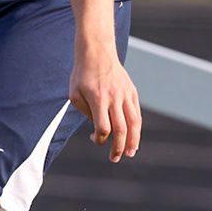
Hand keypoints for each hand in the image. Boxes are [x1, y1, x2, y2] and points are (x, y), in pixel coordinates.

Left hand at [70, 46, 140, 162]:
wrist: (97, 52)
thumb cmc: (82, 75)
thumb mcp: (74, 94)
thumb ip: (86, 113)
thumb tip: (99, 128)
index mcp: (98, 99)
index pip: (103, 128)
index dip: (100, 139)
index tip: (94, 139)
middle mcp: (114, 98)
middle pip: (121, 129)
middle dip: (118, 148)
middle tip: (115, 159)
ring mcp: (125, 94)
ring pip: (134, 123)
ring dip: (134, 141)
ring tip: (131, 153)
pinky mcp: (132, 92)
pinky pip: (136, 113)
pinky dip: (137, 128)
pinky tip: (134, 137)